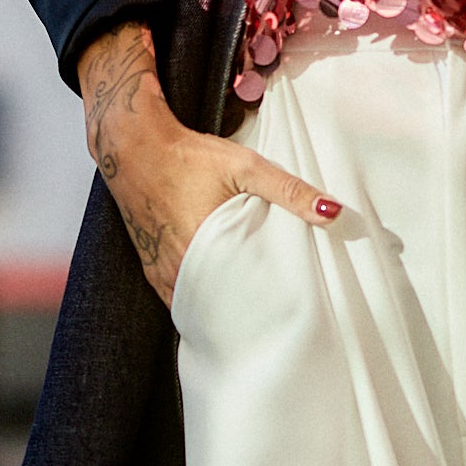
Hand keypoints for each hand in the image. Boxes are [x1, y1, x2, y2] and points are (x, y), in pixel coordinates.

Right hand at [78, 22, 339, 307]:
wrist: (133, 145)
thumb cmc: (188, 155)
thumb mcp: (245, 167)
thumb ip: (289, 191)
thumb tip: (333, 212)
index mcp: (202, 251)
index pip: (236, 301)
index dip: (259, 312)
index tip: (281, 318)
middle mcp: (176, 267)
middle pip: (215, 306)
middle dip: (241, 314)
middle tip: (270, 320)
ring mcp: (159, 268)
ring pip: (193, 302)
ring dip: (216, 307)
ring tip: (246, 313)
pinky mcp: (149, 263)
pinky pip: (173, 293)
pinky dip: (194, 296)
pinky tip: (213, 296)